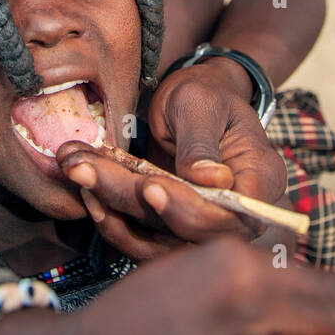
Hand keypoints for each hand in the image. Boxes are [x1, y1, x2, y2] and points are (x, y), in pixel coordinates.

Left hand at [56, 61, 287, 259]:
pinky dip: (110, 219)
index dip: (192, 211)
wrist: (192, 102)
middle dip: (134, 202)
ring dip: (111, 207)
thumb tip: (211, 181)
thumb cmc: (205, 95)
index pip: (233, 216)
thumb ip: (201, 142)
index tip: (152, 188)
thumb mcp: (202, 104)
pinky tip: (86, 186)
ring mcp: (200, 225)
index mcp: (259, 180)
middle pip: (188, 231)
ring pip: (157, 238)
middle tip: (87, 168)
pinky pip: (140, 239)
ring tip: (76, 167)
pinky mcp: (171, 230)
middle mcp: (234, 214)